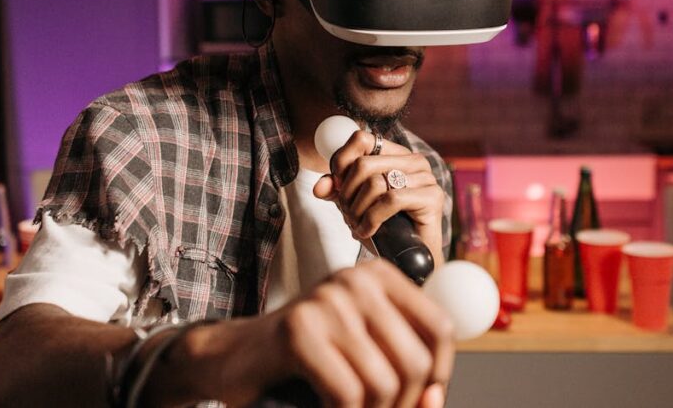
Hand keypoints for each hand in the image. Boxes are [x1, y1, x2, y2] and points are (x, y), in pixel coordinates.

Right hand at [231, 260, 454, 406]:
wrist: (233, 358)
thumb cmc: (303, 360)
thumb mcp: (363, 356)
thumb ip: (404, 373)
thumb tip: (436, 398)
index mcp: (379, 277)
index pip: (440, 329)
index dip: (439, 375)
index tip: (418, 399)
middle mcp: (356, 279)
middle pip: (416, 361)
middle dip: (402, 405)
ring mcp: (327, 301)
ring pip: (384, 383)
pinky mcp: (299, 329)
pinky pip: (348, 393)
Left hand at [313, 130, 445, 263]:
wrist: (408, 257)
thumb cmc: (384, 228)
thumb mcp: (354, 204)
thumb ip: (337, 190)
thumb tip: (320, 187)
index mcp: (395, 154)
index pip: (361, 139)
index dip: (342, 162)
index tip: (339, 187)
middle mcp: (413, 160)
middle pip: (363, 164)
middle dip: (348, 194)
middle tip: (348, 215)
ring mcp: (425, 177)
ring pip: (375, 183)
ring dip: (358, 210)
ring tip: (357, 225)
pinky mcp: (432, 196)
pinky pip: (391, 200)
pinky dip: (372, 218)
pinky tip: (368, 231)